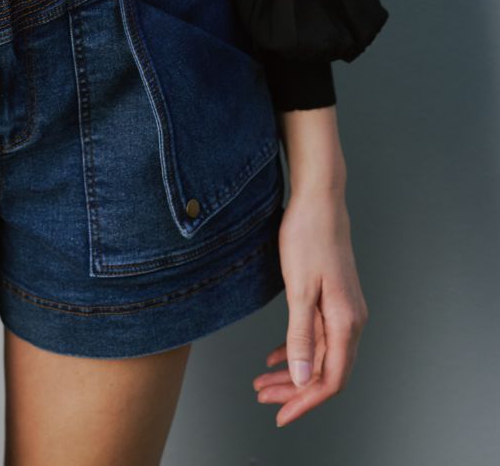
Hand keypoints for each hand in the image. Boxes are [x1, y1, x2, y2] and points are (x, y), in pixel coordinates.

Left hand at [254, 186, 367, 425]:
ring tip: (263, 381)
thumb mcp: (299, 288)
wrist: (320, 200)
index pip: (330, 379)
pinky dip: (298, 350)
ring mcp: (345, 309)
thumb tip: (302, 378)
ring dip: (294, 372)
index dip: (306, 401)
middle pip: (326, 371)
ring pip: (321, 355)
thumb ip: (301, 335)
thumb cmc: (308, 237)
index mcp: (345, 322)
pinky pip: (319, 336)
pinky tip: (277, 355)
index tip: (280, 414)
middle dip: (294, 390)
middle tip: (263, 397)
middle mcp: (351, 320)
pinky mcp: (335, 299)